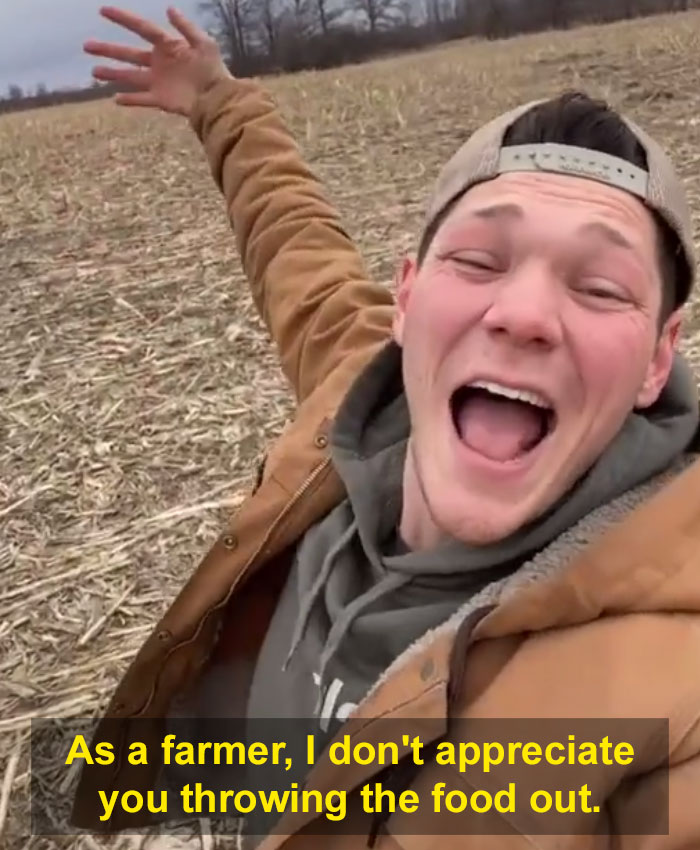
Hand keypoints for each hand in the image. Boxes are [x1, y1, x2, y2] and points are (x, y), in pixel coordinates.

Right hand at [84, 6, 232, 116]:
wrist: (219, 99)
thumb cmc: (215, 70)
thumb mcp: (204, 44)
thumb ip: (186, 27)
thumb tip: (169, 8)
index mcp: (167, 45)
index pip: (141, 28)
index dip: (123, 19)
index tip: (103, 10)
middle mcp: (159, 62)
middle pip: (129, 54)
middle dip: (108, 50)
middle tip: (87, 45)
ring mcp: (158, 82)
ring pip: (130, 76)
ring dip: (112, 74)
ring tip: (94, 72)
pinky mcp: (161, 100)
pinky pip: (142, 99)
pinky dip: (130, 100)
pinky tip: (115, 99)